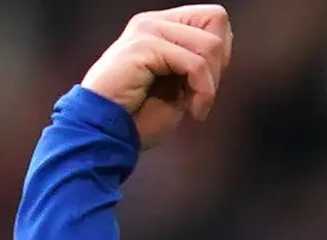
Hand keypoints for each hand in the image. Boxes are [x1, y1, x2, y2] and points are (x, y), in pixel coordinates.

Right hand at [81, 6, 230, 146]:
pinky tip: (192, 113)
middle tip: (200, 97)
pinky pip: (195, 64)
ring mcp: (148, 30)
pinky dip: (203, 93)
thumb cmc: (137, 119)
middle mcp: (153, 22)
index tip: (203, 86)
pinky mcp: (145, 46)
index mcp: (160, 28)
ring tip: (194, 108)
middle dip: (218, 65)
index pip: (212, 19)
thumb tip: (222, 52)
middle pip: (216, 20)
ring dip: (210, 84)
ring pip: (209, 45)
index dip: (220, 53)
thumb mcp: (176, 89)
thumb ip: (196, 66)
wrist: (104, 134)